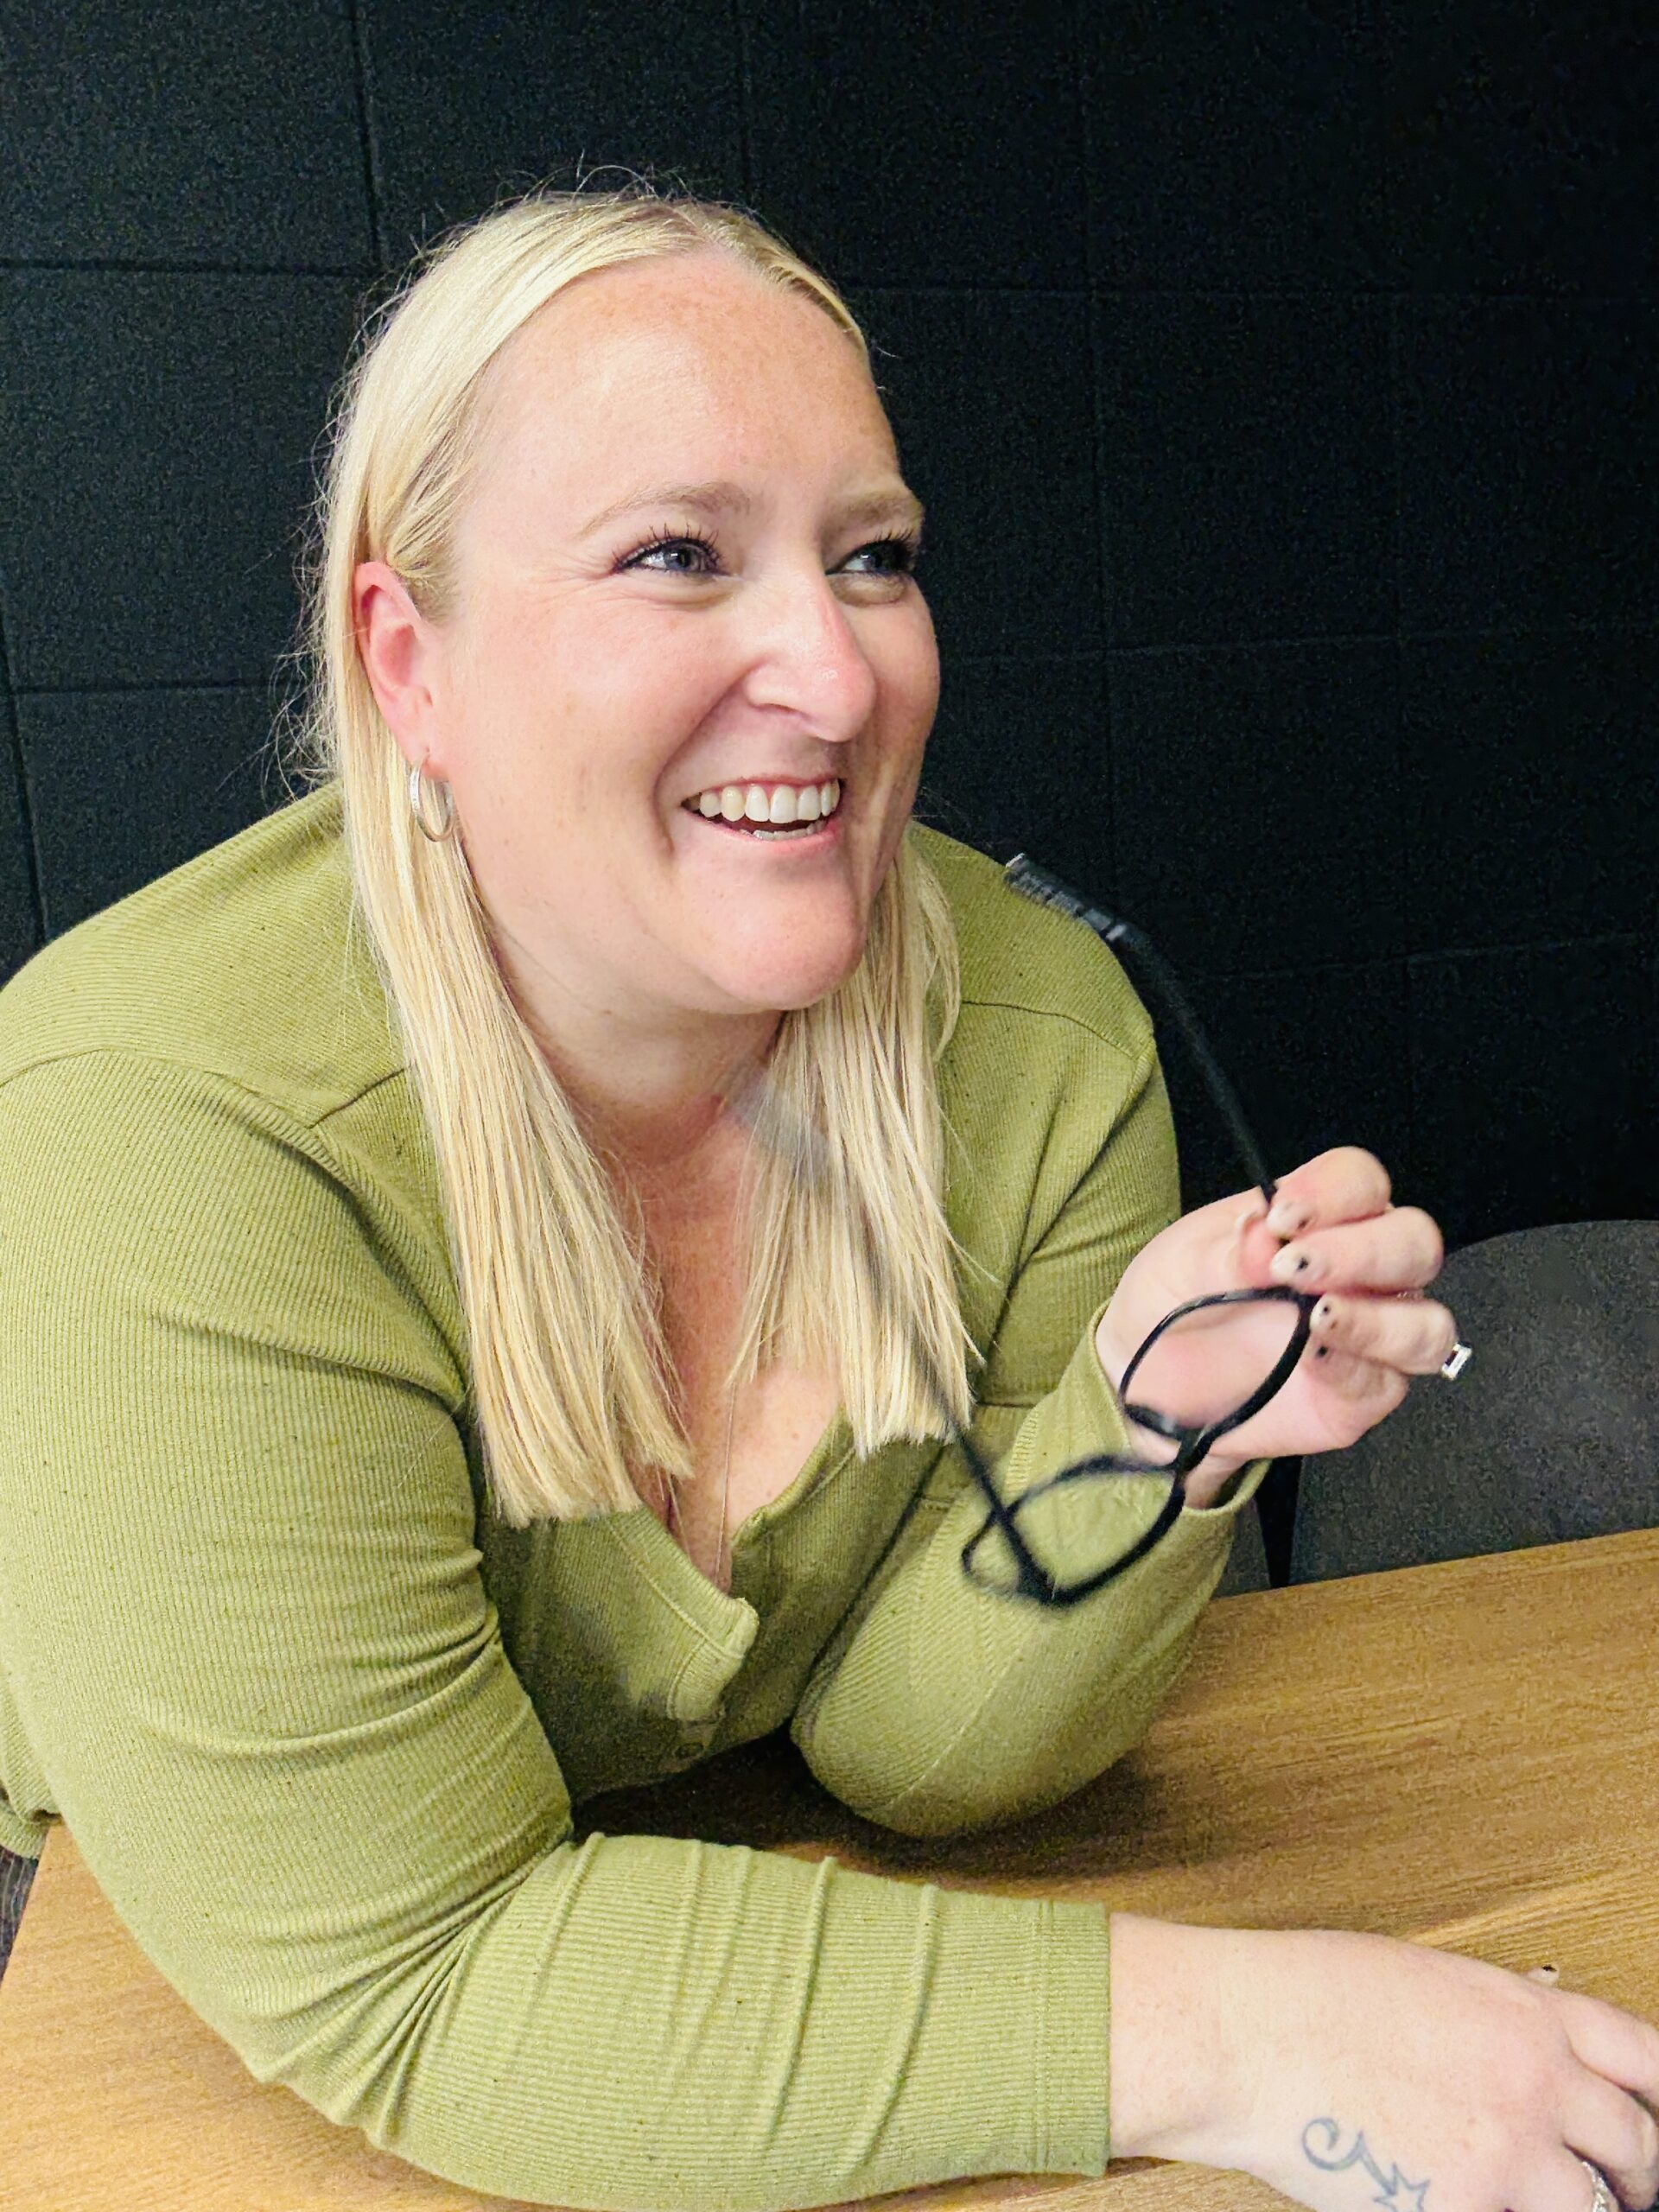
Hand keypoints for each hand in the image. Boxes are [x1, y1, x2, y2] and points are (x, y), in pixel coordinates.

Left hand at [1094, 1147, 1455, 1498]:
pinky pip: (1386, 1383)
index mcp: (1322, 1218)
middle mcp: (1362, 1271)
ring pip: (1425, 1321)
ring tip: (1315, 1317)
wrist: (1150, 1382)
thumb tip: (1265, 1237)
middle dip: (1362, 1251)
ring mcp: (1372, 1334)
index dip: (1334, 1192)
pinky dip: (1354, 1367)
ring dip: (1376, 1318)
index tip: (1284, 1217)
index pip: (1361, 1182)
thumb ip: (1227, 1250)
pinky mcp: (1363, 1394)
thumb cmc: (1176, 1303)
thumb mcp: (1182, 1264)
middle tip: (1295, 1267)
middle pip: (1413, 1243)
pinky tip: (1314, 1356)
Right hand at [1110, 1916, 1658, 2211]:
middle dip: (1642, 2174)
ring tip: (1550, 2202)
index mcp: (1525, 2010)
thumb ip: (1496, 2018)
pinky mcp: (1468, 2209)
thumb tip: (1524, 2051)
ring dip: (1582, 2208)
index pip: (1645, 2057)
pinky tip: (1475, 2202)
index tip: (1657, 2117)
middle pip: (1639, 2144)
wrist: (1248, 2036)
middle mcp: (1534, 2079)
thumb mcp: (1428, 1979)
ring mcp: (1508, 2151)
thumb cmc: (1307, 1995)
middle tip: (1633, 2187)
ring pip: (1592, 2205)